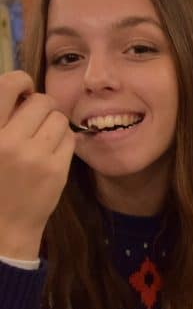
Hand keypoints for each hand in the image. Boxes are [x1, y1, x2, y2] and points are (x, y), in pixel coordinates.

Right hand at [0, 71, 74, 258]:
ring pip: (59, 118)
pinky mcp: (54, 169)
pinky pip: (69, 138)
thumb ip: (0, 117)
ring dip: (55, 124)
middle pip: (41, 101)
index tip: (25, 91)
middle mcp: (6, 140)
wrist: (3, 227)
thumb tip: (23, 88)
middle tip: (37, 121)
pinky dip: (64, 141)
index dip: (21, 81)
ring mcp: (32, 155)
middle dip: (43, 107)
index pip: (8, 84)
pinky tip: (52, 153)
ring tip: (43, 139)